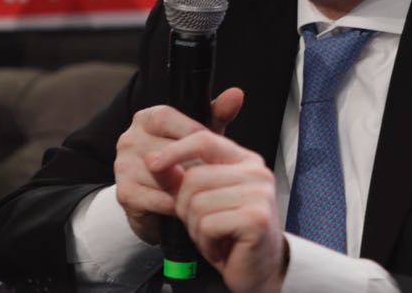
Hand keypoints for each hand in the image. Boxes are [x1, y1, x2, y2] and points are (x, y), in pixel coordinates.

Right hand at [113, 88, 244, 243]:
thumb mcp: (203, 136)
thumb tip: (236, 93)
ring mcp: (122, 166)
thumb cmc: (186, 162)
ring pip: (163, 175)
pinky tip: (186, 205)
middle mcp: (129, 138)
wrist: (160, 204)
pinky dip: (176, 203)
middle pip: (166, 149)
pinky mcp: (124, 193)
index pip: (168, 118)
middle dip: (193, 164)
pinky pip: (157, 197)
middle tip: (212, 175)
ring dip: (186, 186)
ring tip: (201, 191)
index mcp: (147, 118)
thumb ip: (219, 114)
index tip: (212, 148)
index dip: (192, 134)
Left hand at [149, 130, 287, 292]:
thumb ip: (183, 179)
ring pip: (197, 203)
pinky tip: (220, 247)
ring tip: (213, 236)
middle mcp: (256, 172)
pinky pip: (208, 225)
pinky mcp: (256, 219)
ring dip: (196, 228)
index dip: (175, 150)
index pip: (204, 141)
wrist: (258, 269)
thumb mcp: (204, 201)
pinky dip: (206, 242)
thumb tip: (154, 161)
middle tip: (202, 225)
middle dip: (186, 208)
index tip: (152, 162)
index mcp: (245, 161)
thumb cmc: (231, 234)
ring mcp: (259, 194)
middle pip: (194, 178)